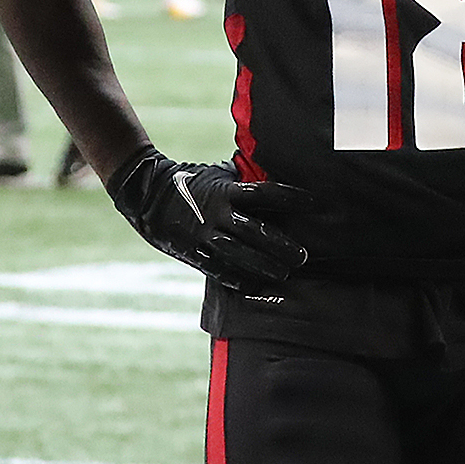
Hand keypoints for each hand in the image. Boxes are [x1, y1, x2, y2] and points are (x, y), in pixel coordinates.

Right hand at [106, 146, 312, 290]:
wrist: (148, 196)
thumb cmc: (191, 183)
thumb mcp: (218, 176)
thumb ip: (244, 182)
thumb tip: (275, 179)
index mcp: (227, 192)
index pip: (266, 194)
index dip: (292, 198)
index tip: (316, 203)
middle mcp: (218, 214)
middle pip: (257, 232)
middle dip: (282, 245)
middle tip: (303, 256)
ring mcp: (205, 236)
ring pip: (240, 255)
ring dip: (264, 266)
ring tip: (285, 273)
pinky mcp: (194, 253)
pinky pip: (219, 270)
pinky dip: (237, 279)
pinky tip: (255, 287)